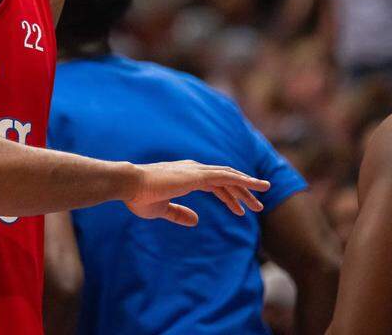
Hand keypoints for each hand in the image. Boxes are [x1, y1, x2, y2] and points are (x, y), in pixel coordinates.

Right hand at [125, 160, 269, 226]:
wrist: (128, 185)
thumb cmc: (139, 196)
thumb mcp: (162, 209)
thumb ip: (179, 213)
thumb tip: (195, 220)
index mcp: (184, 176)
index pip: (214, 184)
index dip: (228, 196)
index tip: (239, 209)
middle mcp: (192, 170)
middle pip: (225, 179)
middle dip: (242, 192)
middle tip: (257, 206)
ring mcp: (195, 171)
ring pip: (229, 177)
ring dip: (247, 186)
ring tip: (262, 198)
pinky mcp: (197, 175)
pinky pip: (226, 177)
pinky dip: (243, 180)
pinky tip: (255, 186)